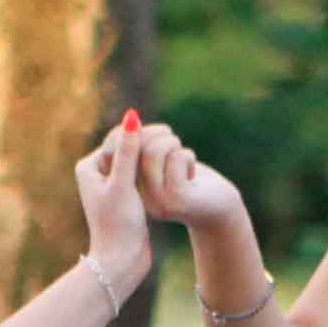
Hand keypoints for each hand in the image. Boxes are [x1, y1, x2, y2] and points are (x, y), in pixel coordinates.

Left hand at [72, 117, 156, 281]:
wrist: (121, 259)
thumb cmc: (118, 224)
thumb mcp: (123, 185)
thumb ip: (127, 152)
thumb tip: (132, 118)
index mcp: (89, 166)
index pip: (116, 137)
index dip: (140, 132)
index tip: (165, 131)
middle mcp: (97, 172)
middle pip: (125, 145)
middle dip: (147, 140)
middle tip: (172, 135)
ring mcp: (111, 182)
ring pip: (135, 158)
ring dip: (153, 152)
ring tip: (174, 148)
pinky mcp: (125, 194)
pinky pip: (141, 172)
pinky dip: (155, 168)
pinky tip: (171, 168)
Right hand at [132, 118, 249, 243]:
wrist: (216, 208)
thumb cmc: (183, 177)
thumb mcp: (157, 161)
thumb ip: (141, 146)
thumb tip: (131, 118)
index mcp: (127, 188)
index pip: (111, 150)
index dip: (130, 131)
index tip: (155, 134)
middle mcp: (136, 197)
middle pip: (132, 147)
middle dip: (154, 132)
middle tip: (170, 137)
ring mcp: (156, 201)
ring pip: (152, 151)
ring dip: (171, 142)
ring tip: (181, 152)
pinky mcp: (177, 200)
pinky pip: (176, 159)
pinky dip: (187, 155)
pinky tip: (192, 169)